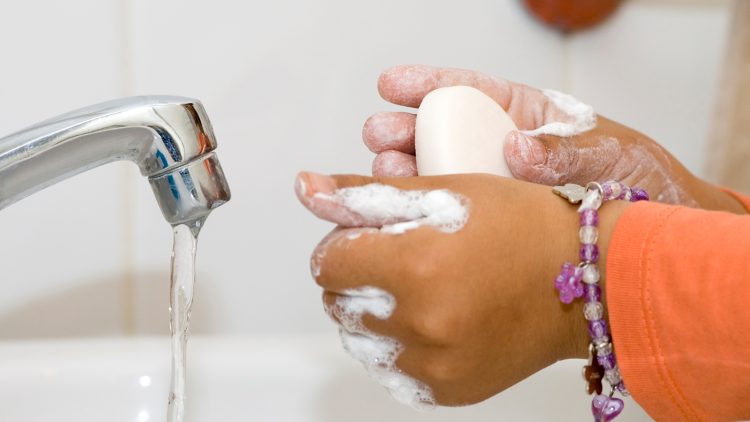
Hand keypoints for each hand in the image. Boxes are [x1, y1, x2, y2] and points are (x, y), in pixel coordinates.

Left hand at [295, 171, 628, 404]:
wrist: (586, 280)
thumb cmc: (524, 226)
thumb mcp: (443, 191)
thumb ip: (365, 193)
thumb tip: (308, 186)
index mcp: (416, 266)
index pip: (327, 262)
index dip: (345, 244)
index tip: (369, 238)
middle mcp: (422, 323)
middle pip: (338, 301)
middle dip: (359, 278)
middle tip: (404, 259)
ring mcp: (434, 365)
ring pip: (360, 339)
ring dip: (374, 314)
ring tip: (420, 289)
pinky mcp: (446, 390)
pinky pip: (391, 370)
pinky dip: (399, 346)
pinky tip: (432, 319)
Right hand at [364, 65, 744, 213]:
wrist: (651, 242)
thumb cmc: (638, 181)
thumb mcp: (609, 154)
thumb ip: (564, 151)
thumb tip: (516, 147)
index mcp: (527, 116)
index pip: (472, 90)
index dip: (429, 84)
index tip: (392, 84)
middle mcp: (502, 149)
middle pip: (442, 131)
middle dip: (404, 129)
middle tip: (379, 135)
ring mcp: (493, 188)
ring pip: (438, 172)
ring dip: (405, 171)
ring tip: (385, 174)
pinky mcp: (492, 224)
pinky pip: (453, 213)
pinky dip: (425, 211)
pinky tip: (405, 212)